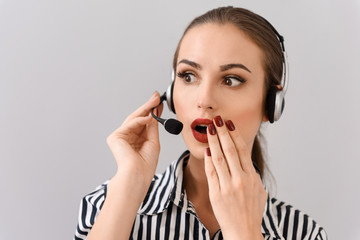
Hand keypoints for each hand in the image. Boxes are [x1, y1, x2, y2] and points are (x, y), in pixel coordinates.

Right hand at [106, 91, 162, 183]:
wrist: (138, 175)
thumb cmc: (146, 164)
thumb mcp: (153, 141)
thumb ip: (152, 127)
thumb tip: (154, 112)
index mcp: (136, 140)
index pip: (144, 122)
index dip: (152, 111)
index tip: (159, 103)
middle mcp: (127, 137)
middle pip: (138, 118)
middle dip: (148, 106)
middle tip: (156, 97)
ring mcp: (120, 137)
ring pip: (133, 118)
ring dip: (145, 109)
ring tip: (155, 101)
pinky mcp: (115, 137)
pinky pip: (130, 124)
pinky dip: (140, 120)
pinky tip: (149, 116)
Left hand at [204, 115, 266, 239]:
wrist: (244, 232)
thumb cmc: (252, 213)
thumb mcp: (260, 192)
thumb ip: (253, 176)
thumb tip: (247, 164)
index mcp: (252, 177)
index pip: (243, 150)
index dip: (235, 135)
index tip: (230, 124)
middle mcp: (241, 179)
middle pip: (230, 150)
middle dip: (223, 133)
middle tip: (218, 120)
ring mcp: (228, 186)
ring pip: (219, 158)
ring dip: (214, 142)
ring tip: (210, 129)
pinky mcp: (216, 193)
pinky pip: (211, 172)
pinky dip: (208, 160)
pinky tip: (206, 150)